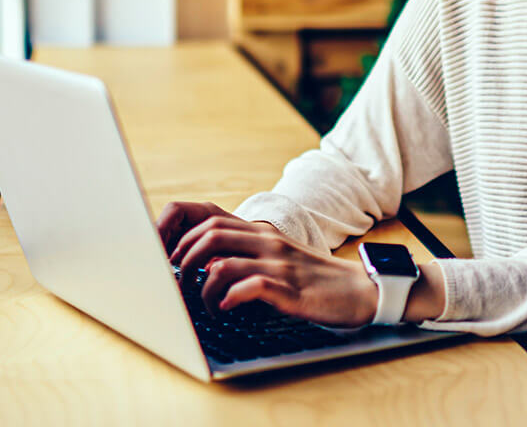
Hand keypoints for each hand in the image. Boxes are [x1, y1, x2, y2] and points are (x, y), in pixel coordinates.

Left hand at [157, 201, 378, 327]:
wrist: (358, 290)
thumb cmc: (313, 278)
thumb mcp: (277, 257)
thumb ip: (246, 253)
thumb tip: (205, 263)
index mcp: (261, 232)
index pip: (211, 217)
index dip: (181, 233)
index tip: (168, 257)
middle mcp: (267, 242)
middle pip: (210, 235)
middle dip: (184, 259)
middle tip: (179, 284)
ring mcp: (278, 265)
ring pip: (222, 264)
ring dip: (204, 289)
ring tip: (207, 306)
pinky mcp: (289, 290)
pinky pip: (249, 288)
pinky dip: (229, 300)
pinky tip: (228, 310)